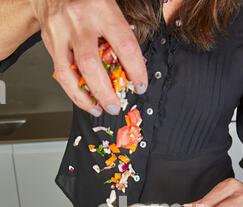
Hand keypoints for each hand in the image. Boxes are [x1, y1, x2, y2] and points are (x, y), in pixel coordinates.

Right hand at [30, 0, 147, 115]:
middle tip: (114, 106)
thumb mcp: (109, 8)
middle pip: (91, 64)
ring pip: (69, 73)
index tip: (140, 86)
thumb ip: (118, 36)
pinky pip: (60, 72)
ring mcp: (60, 32)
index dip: (135, 70)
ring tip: (97, 108)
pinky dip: (73, 91)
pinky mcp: (49, 42)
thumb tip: (130, 70)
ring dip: (84, 98)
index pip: (124, 46)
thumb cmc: (87, 0)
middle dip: (105, 92)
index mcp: (102, 9)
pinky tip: (83, 99)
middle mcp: (78, 21)